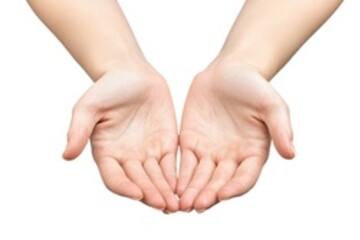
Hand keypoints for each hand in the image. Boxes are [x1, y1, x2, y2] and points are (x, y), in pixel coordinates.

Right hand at [64, 68, 179, 212]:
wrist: (131, 74)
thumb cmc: (106, 89)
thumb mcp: (88, 107)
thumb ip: (78, 131)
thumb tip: (67, 155)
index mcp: (105, 153)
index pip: (114, 178)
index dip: (124, 187)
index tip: (137, 194)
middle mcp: (126, 158)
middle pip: (139, 183)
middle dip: (151, 195)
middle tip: (164, 206)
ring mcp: (146, 152)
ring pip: (157, 178)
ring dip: (166, 192)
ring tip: (177, 205)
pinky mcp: (165, 144)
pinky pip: (172, 165)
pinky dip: (178, 178)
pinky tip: (186, 187)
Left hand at [176, 63, 294, 211]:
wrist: (230, 70)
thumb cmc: (255, 86)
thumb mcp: (273, 105)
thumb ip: (281, 129)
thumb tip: (291, 153)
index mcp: (254, 152)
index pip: (246, 176)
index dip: (235, 187)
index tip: (223, 194)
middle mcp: (233, 157)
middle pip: (220, 182)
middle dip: (208, 194)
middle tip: (196, 205)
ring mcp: (211, 152)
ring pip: (200, 177)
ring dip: (192, 191)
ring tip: (180, 204)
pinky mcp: (191, 142)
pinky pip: (184, 164)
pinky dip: (178, 177)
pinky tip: (170, 187)